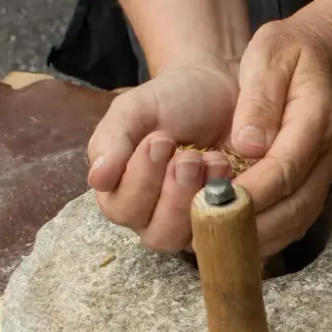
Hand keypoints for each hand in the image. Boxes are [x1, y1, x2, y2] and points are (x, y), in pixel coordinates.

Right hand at [86, 61, 240, 251]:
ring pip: (194, 241)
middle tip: (190, 156)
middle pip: (159, 236)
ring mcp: (192, 227)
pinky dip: (233, 207)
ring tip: (214, 160)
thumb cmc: (171, 102)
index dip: (140, 180)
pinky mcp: (228, 223)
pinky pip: (230, 233)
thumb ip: (112, 139)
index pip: (122, 210)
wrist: (218, 90)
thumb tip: (98, 179)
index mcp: (122, 194)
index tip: (160, 139)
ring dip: (203, 200)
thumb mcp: (136, 110)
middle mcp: (154, 219)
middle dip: (176, 195)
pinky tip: (233, 173)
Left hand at [229, 14, 331, 257]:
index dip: (252, 192)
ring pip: (298, 220)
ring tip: (218, 242)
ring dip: (260, 237)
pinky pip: (296, 219)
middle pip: (295, 206)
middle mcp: (329, 153)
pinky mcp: (317, 183)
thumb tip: (246, 144)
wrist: (328, 54)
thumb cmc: (293, 52)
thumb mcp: (270, 54)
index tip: (217, 204)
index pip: (285, 168)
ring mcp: (327, 172)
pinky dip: (268, 235)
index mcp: (318, 119)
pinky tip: (237, 238)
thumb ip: (258, 99)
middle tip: (210, 233)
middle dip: (252, 225)